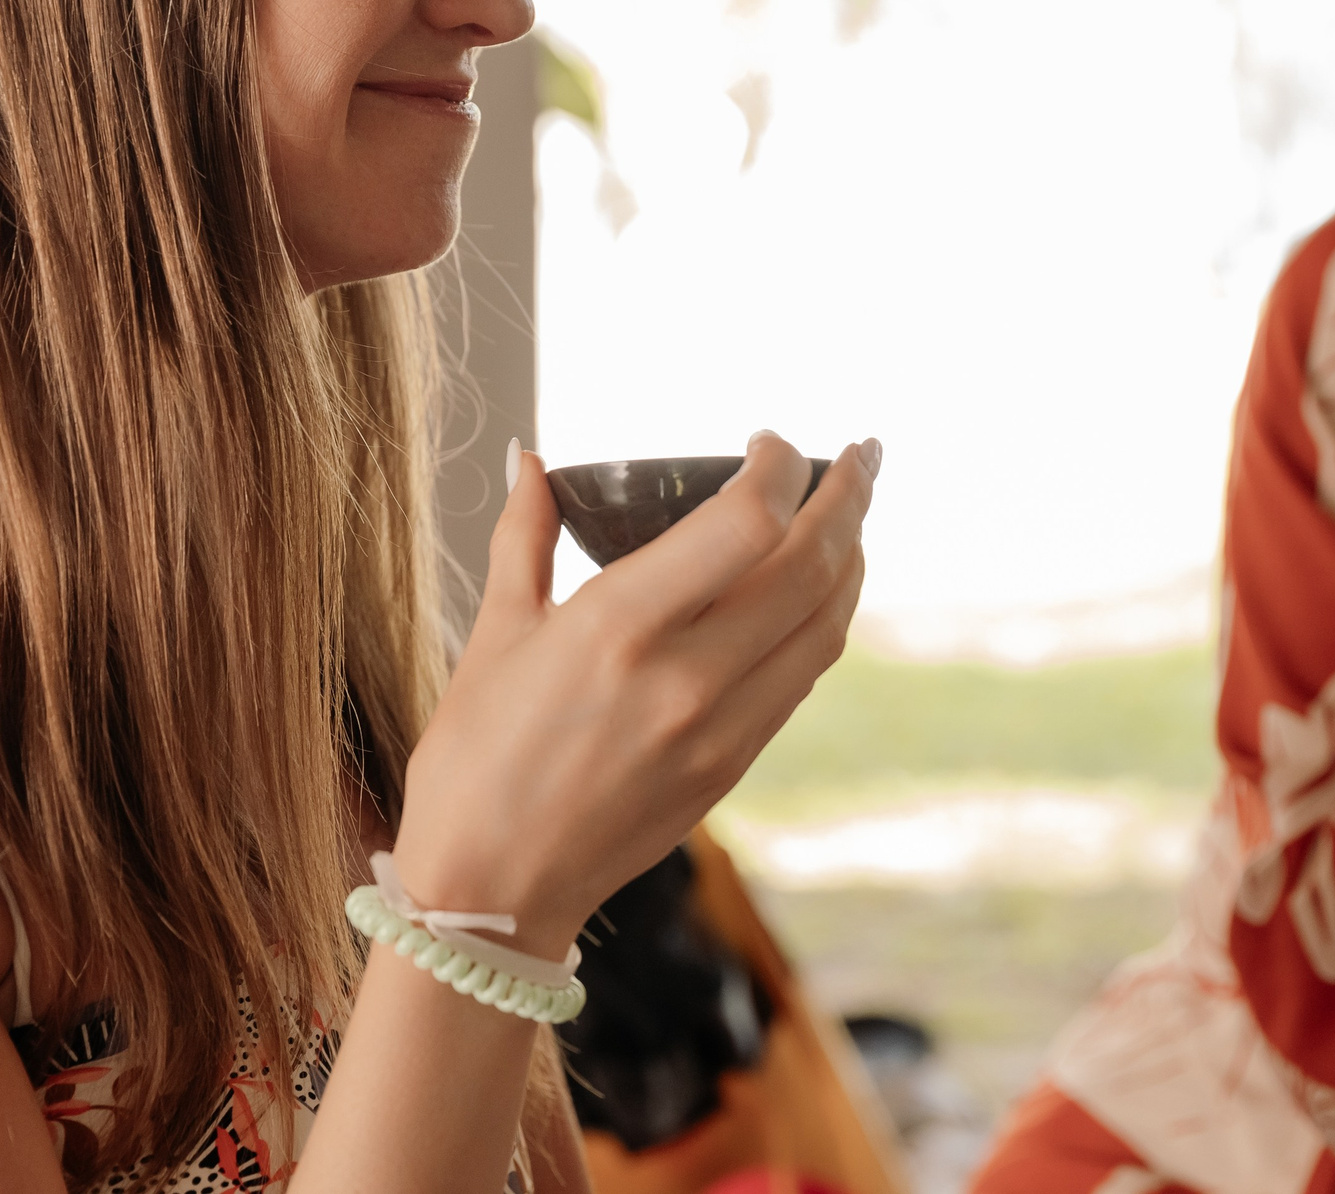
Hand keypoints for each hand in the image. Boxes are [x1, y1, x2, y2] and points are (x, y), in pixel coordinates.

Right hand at [391, 431, 877, 953]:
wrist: (491, 894)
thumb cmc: (475, 760)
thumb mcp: (493, 637)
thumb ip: (525, 537)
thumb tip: (533, 459)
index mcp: (616, 628)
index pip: (746, 523)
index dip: (778, 467)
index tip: (769, 442)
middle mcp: (683, 677)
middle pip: (810, 565)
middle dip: (847, 496)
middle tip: (860, 454)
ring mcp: (718, 729)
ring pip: (825, 624)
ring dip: (851, 557)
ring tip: (852, 510)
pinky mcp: (732, 766)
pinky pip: (801, 676)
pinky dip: (823, 619)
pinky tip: (818, 588)